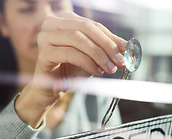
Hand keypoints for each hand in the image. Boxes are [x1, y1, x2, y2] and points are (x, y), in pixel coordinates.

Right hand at [15, 12, 126, 127]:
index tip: (126, 52)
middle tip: (119, 60)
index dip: (112, 38)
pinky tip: (96, 71)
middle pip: (86, 28)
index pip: (93, 25)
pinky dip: (87, 62)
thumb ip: (107, 49)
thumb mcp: (92, 57)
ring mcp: (45, 37)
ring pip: (77, 39)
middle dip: (106, 45)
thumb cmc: (71, 69)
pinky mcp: (43, 53)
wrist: (51, 88)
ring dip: (98, 55)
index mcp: (65, 19)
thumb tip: (128, 48)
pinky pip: (70, 53)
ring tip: (109, 69)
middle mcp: (52, 23)